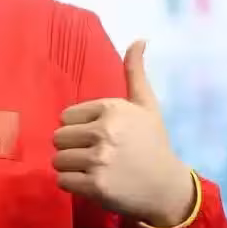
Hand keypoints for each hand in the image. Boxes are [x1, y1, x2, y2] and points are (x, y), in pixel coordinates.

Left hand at [52, 40, 195, 227]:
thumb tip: (139, 39)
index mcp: (112, 108)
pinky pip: (62, 180)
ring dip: (71, 168)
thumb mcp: (147, 105)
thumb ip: (135, 72)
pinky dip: (72, 184)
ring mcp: (99, 160)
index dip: (80, 129)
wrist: (168, 188)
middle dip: (72, 148)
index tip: (101, 137)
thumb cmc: (154, 144)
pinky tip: (92, 183)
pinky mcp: (95, 186)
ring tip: (94, 169)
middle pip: (58, 138)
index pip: (66, 117)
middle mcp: (104, 132)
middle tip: (95, 155)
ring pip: (58, 160)